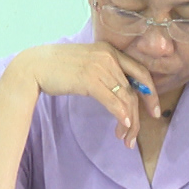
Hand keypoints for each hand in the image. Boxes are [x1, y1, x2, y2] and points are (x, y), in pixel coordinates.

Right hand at [7, 42, 162, 147]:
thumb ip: (103, 72)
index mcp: (109, 50)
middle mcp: (108, 56)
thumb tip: (118, 93)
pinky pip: (112, 100)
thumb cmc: (57, 68)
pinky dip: (121, 115)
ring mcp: (99, 66)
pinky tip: (124, 126)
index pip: (139, 71)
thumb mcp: (86, 64)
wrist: (34, 66)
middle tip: (136, 134)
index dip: (151, 92)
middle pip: (134, 89)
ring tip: (125, 138)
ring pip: (125, 98)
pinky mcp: (89, 79)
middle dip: (140, 114)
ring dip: (129, 122)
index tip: (154, 110)